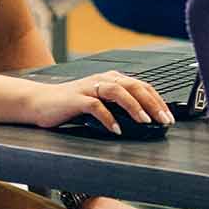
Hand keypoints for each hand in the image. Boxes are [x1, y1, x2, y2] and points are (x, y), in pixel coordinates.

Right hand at [21, 71, 171, 133]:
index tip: (169, 116)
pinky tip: (117, 130)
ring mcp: (89, 87)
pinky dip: (109, 118)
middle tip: (164, 120)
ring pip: (118, 92)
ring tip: (146, 122)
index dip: (157, 100)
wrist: (40, 102)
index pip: (142, 86)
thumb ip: (119, 106)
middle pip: (134, 86)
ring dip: (134, 107)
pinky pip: (96, 106)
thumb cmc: (71, 104)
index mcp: (112, 79)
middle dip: (152, 104)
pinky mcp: (76, 99)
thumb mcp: (100, 102)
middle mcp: (103, 79)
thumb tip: (145, 120)